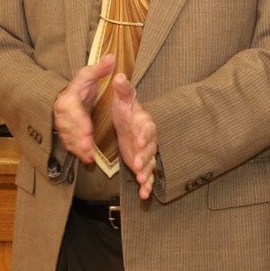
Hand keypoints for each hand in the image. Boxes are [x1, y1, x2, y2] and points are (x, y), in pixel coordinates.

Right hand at [52, 54, 114, 164]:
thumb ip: (100, 69)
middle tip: (88, 150)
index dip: (80, 122)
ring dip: (78, 149)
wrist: (67, 97)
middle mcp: (61, 114)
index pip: (73, 112)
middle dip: (78, 140)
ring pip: (68, 139)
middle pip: (69, 128)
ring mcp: (62, 125)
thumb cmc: (81, 87)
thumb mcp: (88, 76)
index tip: (88, 132)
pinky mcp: (65, 134)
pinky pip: (69, 145)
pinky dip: (77, 152)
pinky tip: (87, 159)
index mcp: (67, 99)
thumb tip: (113, 57)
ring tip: (89, 157)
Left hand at [110, 73, 159, 200]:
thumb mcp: (123, 100)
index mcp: (144, 123)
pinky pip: (148, 176)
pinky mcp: (143, 164)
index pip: (146, 128)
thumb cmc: (127, 112)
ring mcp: (146, 153)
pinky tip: (144, 195)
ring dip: (147, 173)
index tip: (138, 142)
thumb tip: (119, 75)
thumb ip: (123, 90)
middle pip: (150, 148)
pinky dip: (147, 185)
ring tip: (143, 181)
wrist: (130, 125)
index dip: (143, 136)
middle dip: (145, 157)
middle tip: (140, 166)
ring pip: (150, 164)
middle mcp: (148, 139)